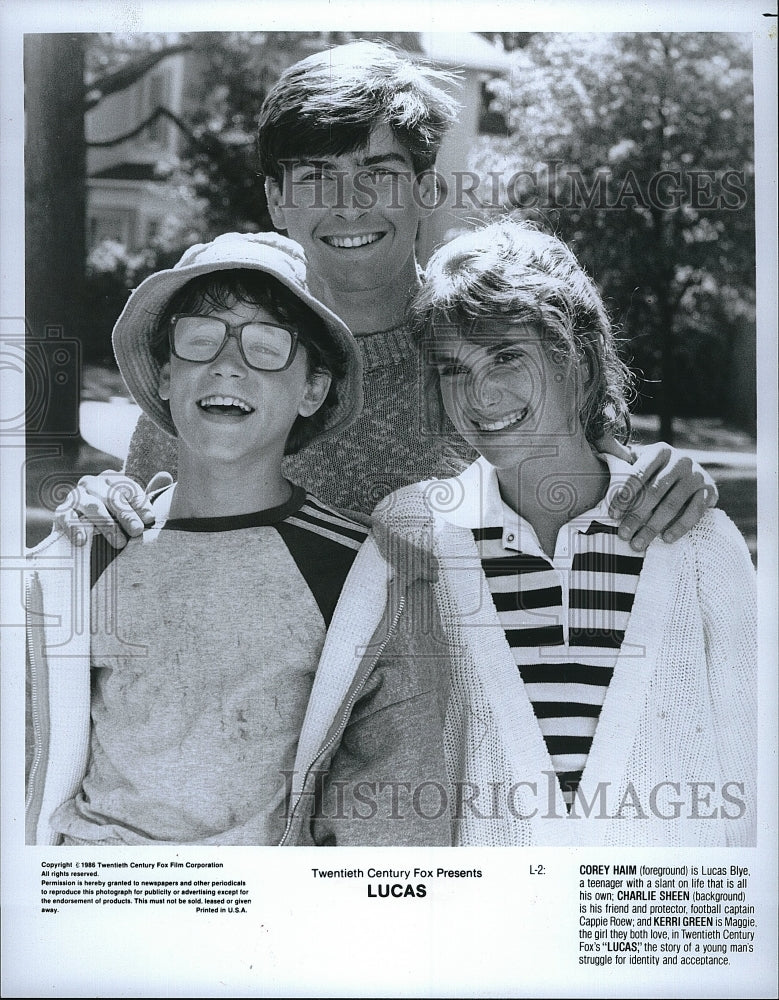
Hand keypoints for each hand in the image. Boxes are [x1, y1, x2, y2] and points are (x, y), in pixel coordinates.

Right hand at [53, 470, 171, 547]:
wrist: (84, 535)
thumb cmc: (115, 519)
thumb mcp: (132, 508)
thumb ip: (148, 494)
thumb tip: (166, 475)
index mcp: (111, 479)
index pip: (128, 488)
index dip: (140, 503)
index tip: (151, 519)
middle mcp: (92, 483)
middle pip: (112, 497)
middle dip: (127, 515)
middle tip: (138, 532)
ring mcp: (75, 497)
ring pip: (92, 506)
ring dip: (107, 524)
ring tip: (120, 542)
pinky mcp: (61, 512)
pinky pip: (66, 517)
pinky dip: (74, 528)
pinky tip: (83, 541)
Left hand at [607, 442, 717, 550]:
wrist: (692, 472)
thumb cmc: (656, 470)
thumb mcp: (640, 459)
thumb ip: (621, 456)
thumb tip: (599, 447)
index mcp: (659, 451)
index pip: (638, 474)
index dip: (624, 496)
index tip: (613, 515)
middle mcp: (680, 460)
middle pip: (654, 492)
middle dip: (636, 516)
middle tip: (624, 535)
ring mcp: (696, 475)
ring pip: (672, 504)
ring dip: (654, 526)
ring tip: (638, 543)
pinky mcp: (709, 490)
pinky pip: (695, 512)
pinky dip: (680, 527)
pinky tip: (666, 539)